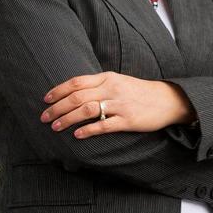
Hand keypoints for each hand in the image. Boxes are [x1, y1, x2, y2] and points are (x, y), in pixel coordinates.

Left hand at [39, 71, 194, 138]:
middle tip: (44, 117)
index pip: (76, 82)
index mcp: (107, 77)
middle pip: (77, 97)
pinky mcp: (128, 120)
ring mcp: (120, 104)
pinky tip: (77, 135)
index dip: (58, 91)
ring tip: (56, 127)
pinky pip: (103, 125)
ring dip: (68, 119)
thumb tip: (73, 92)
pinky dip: (87, 130)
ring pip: (87, 110)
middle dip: (57, 108)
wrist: (167, 100)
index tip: (45, 100)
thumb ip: (97, 84)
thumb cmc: (138, 92)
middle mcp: (111, 88)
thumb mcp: (118, 81)